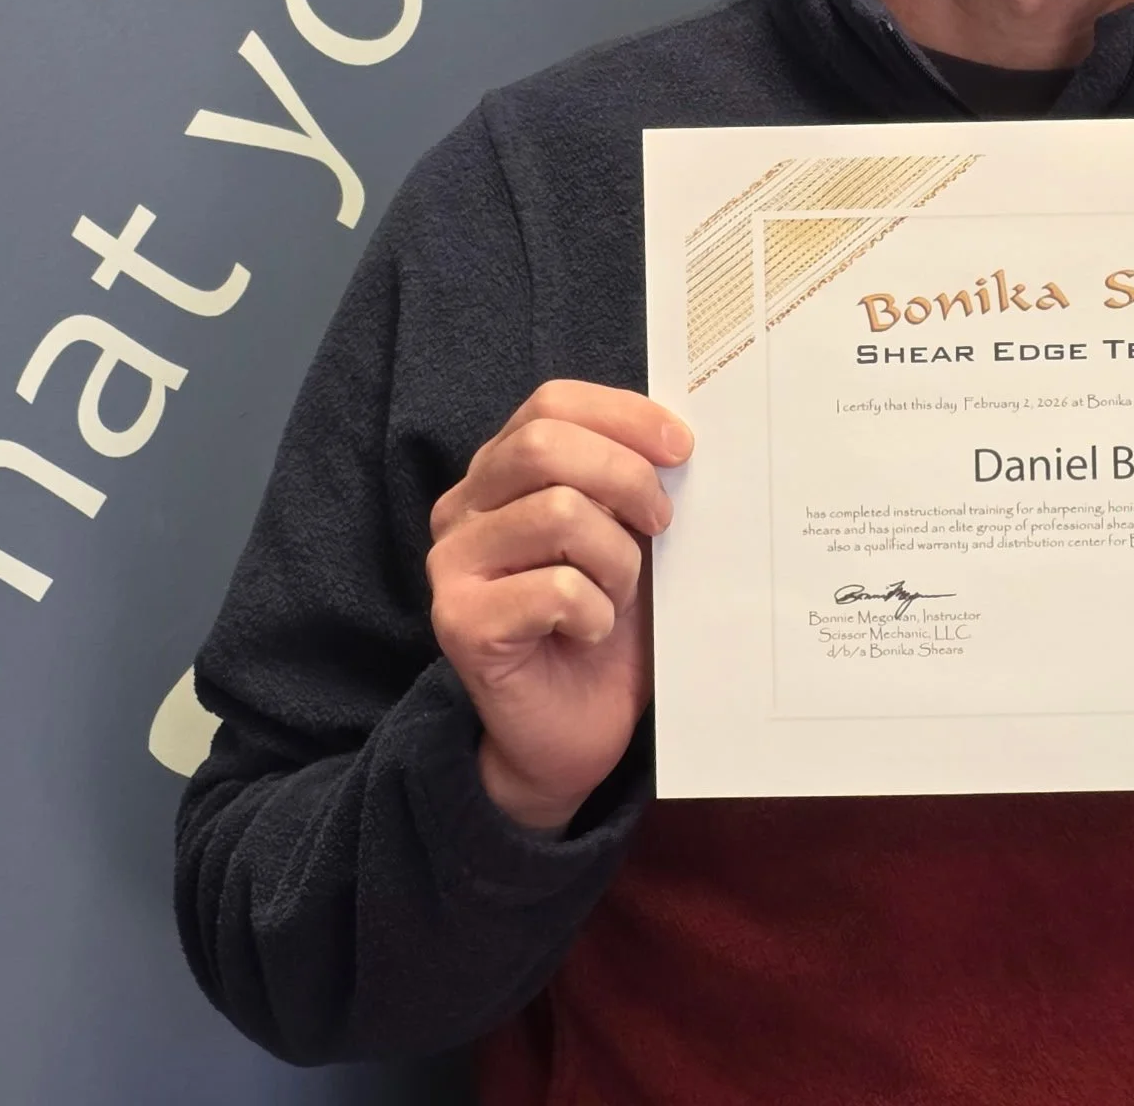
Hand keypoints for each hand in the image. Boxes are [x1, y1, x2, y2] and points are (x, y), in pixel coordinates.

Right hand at [427, 381, 691, 829]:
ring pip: (558, 513)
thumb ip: (631, 479)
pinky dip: (596, 612)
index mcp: (500, 472)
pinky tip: (589, 633)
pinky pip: (556, 589)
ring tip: (618, 595)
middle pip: (544, 445)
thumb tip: (678, 434)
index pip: (551, 404)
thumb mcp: (626, 533)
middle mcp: (463, 508)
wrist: (572, 729)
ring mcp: (452, 565)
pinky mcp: (459, 622)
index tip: (682, 447)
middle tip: (661, 522)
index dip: (622, 415)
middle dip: (624, 477)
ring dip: (616, 559)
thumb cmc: (604, 619)